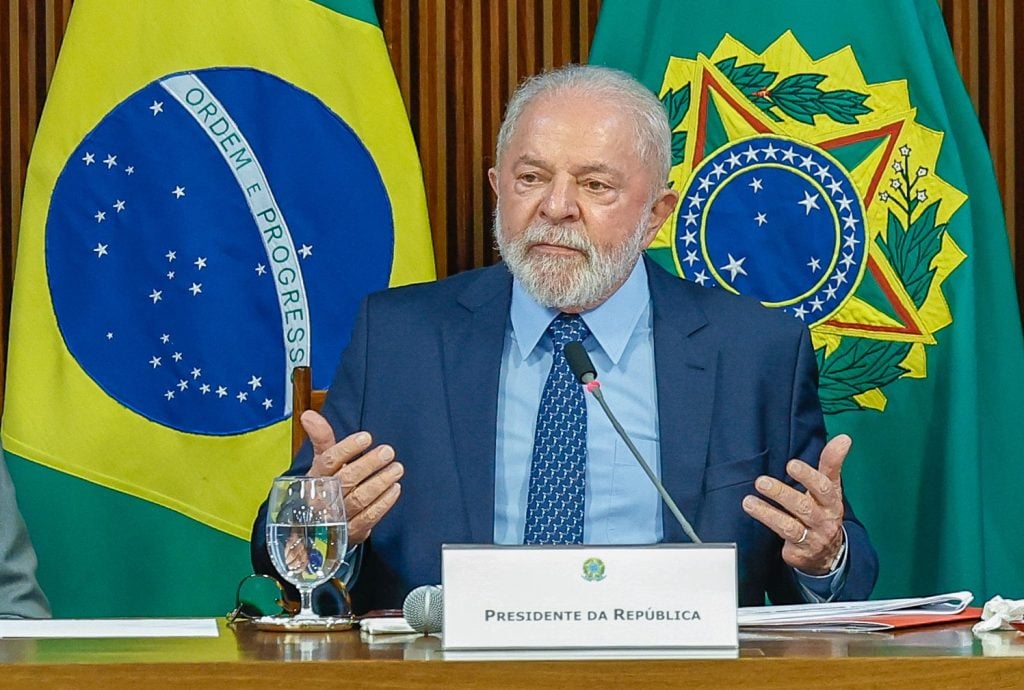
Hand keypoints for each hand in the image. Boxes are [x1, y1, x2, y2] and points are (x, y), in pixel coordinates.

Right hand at [302, 410, 403, 545]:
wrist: (316, 528)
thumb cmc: (324, 487)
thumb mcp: (321, 463)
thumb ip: (321, 438)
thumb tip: (309, 414)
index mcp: (315, 477)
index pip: (329, 461)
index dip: (347, 448)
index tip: (366, 437)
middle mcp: (324, 497)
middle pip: (347, 479)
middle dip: (369, 464)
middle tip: (388, 451)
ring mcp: (337, 517)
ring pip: (360, 498)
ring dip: (381, 482)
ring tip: (397, 468)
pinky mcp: (351, 531)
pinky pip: (369, 516)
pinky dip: (384, 502)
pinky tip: (395, 489)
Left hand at [741, 434, 849, 574]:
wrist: (829, 553)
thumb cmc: (824, 511)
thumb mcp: (830, 488)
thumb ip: (831, 463)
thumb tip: (844, 438)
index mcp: (832, 501)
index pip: (823, 487)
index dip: (808, 475)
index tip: (791, 464)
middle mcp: (824, 519)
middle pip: (803, 506)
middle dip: (781, 493)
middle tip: (761, 482)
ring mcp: (813, 537)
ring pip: (790, 525)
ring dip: (767, 513)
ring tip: (748, 501)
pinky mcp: (800, 552)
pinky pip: (784, 539)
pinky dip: (770, 526)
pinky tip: (755, 514)